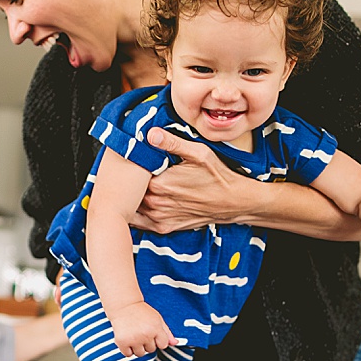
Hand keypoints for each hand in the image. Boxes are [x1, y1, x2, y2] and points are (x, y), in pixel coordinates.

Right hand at [108, 300, 173, 355]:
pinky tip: (127, 339)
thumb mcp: (157, 319)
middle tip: (141, 332)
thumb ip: (167, 332)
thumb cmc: (141, 312)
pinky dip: (127, 349)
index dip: (158, 340)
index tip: (153, 334)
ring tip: (134, 336)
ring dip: (137, 348)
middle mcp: (145, 334)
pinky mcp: (122, 342)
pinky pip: (128, 354)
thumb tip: (175, 343)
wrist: (124, 305)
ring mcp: (134, 339)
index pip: (163, 345)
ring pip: (140, 354)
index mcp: (156, 328)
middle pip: (151, 350)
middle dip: (147, 343)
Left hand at [131, 127, 245, 232]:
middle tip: (128, 173)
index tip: (130, 160)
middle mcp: (156, 202)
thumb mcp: (198, 153)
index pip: (132, 175)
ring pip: (132, 207)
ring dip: (130, 199)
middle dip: (128, 183)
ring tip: (132, 188)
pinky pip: (140, 222)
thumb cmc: (216, 176)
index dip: (129, 167)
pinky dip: (135, 214)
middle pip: (130, 192)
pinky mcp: (163, 227)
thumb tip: (150, 133)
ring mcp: (159, 217)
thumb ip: (172, 143)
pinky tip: (138, 204)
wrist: (232, 202)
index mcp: (160, 183)